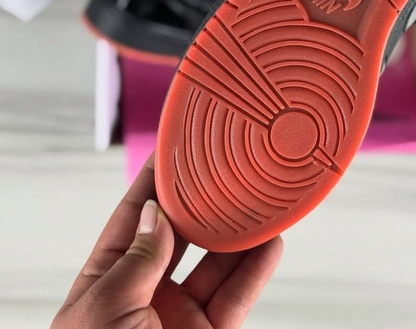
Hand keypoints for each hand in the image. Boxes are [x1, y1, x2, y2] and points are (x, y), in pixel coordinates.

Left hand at [51, 154, 282, 328]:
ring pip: (215, 262)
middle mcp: (144, 294)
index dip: (153, 181)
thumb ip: (135, 263)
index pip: (132, 218)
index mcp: (106, 283)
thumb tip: (154, 214)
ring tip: (258, 196)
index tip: (175, 146)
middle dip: (203, 200)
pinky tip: (270, 241)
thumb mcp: (103, 314)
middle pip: (180, 233)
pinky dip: (255, 270)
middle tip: (227, 165)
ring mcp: (179, 316)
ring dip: (238, 231)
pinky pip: (237, 296)